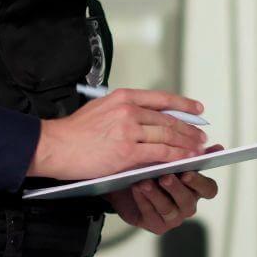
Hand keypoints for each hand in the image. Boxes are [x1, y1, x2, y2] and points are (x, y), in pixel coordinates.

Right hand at [30, 88, 207, 180]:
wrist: (55, 145)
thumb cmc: (73, 132)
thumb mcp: (100, 109)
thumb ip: (124, 112)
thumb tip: (147, 121)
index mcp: (122, 97)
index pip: (160, 98)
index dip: (183, 104)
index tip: (197, 108)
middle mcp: (128, 110)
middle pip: (168, 119)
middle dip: (188, 128)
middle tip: (201, 135)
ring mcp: (129, 130)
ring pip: (167, 136)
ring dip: (186, 143)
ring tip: (197, 149)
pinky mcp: (128, 151)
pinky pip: (160, 153)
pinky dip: (176, 156)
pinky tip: (185, 159)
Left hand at [105, 148, 221, 235]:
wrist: (128, 186)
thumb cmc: (153, 171)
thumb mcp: (171, 159)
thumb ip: (193, 154)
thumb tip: (219, 147)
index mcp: (196, 188)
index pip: (209, 189)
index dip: (199, 182)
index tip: (187, 172)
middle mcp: (187, 204)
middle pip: (187, 200)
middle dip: (176, 188)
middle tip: (165, 176)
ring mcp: (173, 217)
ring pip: (168, 208)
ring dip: (156, 194)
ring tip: (144, 182)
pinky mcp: (157, 226)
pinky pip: (151, 214)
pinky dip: (143, 201)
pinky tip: (136, 189)